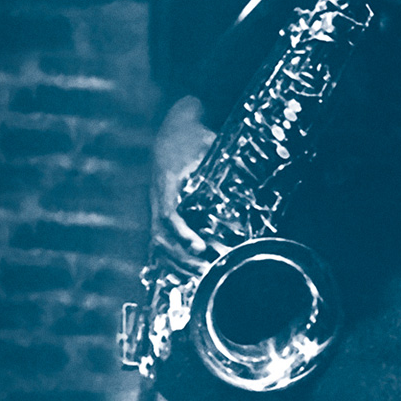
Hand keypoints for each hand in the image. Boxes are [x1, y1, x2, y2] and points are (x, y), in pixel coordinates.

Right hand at [149, 97, 223, 273]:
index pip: (168, 213)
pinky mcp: (161, 209)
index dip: (182, 233)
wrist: (175, 128)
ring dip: (177, 260)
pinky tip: (186, 269)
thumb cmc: (193, 136)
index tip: (199, 247)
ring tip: (200, 273)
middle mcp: (158, 196)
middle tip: (205, 268)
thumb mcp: (207, 144)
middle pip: (160, 235)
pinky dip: (171, 256)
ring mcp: (157, 204)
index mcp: (168, 181)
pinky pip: (160, 239)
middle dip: (181, 256)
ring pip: (158, 241)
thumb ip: (219, 161)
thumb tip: (242, 171)